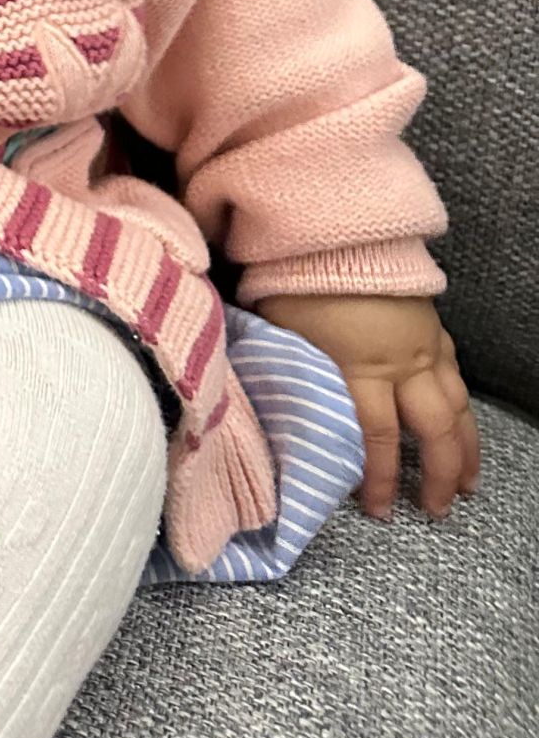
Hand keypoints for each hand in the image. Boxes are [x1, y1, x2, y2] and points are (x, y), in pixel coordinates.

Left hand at [252, 293, 480, 523]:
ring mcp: (425, 343)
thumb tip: (270, 416)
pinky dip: (462, 407)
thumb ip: (291, 377)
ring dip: (465, 448)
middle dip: (438, 474)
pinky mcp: (434, 327)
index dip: (380, 479)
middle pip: (434, 429)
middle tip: (436, 509)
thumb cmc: (295, 278)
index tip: (378, 510)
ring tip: (466, 484)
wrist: (334, 228)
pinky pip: (456, 375)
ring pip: (457, 407)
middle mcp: (403, 361)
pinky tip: (462, 425)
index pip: (378, 436)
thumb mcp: (281, 332)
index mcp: (361, 365)